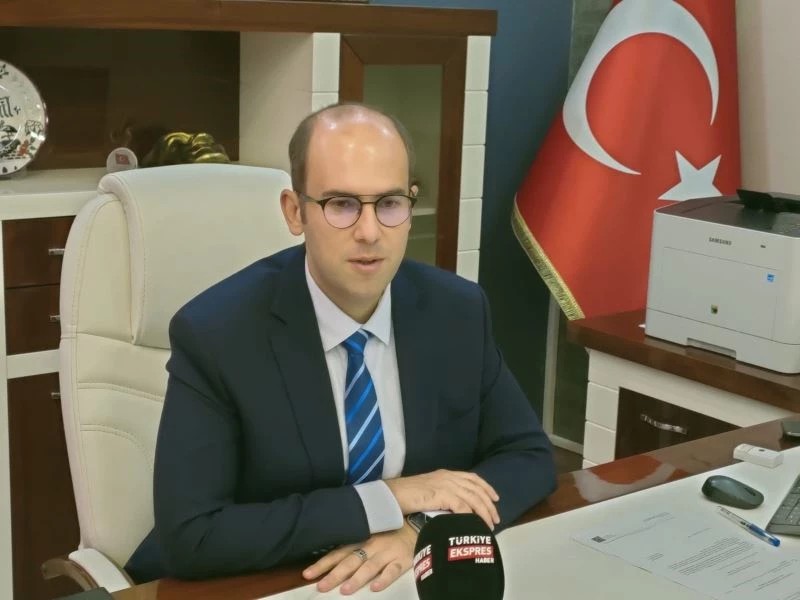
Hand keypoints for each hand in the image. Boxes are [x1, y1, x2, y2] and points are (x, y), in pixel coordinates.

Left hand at [302, 524, 416, 594]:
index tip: (307, 574)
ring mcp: (386, 553)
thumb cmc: (389, 531)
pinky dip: (384, 579)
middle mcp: (371, 547)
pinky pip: (392, 570)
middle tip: (322, 586)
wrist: (416, 523)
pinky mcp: (401, 560)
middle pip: (350, 562)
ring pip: (369, 567)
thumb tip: (330, 559)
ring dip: (357, 578)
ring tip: (345, 590)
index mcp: (360, 540)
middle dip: (335, 575)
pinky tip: (376, 587)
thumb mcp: (369, 533)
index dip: (323, 564)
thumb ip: (352, 544)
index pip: (338, 553)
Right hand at [385, 469, 499, 529]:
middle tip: (496, 518)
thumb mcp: (428, 491)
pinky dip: (470, 515)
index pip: (472, 478)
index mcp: (445, 474)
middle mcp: (448, 477)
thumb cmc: (406, 496)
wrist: (392, 495)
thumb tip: (455, 508)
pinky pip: (462, 506)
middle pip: (476, 489)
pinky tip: (473, 523)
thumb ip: (442, 494)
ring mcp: (445, 485)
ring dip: (483, 512)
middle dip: (488, 504)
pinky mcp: (441, 495)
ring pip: (472, 498)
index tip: (495, 498)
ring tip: (488, 525)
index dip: (486, 487)